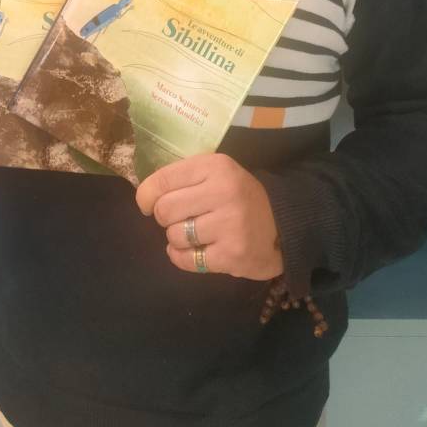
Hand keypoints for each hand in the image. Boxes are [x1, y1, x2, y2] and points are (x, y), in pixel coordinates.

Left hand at [135, 153, 283, 279]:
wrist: (283, 225)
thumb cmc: (238, 197)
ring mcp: (230, 225)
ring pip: (174, 236)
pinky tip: (197, 251)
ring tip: (196, 235)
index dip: (146, 195)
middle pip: (164, 210)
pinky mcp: (232, 255)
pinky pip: (186, 260)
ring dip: (178, 239)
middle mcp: (224, 192)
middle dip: (165, 219)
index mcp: (216, 167)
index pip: (162, 180)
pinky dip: (183, 258)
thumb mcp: (216, 174)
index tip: (147, 204)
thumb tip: (143, 196)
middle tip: (180, 219)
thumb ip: (183, 178)